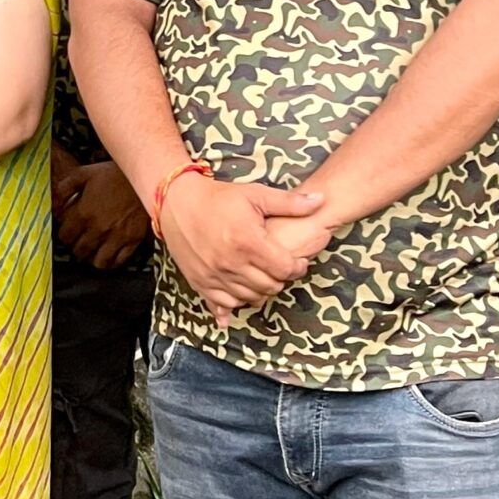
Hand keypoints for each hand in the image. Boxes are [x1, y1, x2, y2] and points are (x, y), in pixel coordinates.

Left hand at [55, 160, 148, 270]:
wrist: (145, 176)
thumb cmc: (112, 175)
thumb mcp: (84, 174)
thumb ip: (64, 189)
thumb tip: (53, 207)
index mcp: (84, 212)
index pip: (65, 237)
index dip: (64, 235)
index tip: (68, 231)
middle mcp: (99, 228)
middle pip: (79, 251)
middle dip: (76, 247)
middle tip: (79, 241)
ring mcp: (117, 237)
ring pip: (98, 261)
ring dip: (91, 258)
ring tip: (92, 250)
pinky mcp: (133, 240)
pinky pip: (118, 261)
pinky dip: (110, 262)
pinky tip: (107, 255)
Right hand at [156, 174, 326, 325]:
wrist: (176, 202)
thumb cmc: (218, 197)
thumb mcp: (255, 194)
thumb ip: (290, 202)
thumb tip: (322, 199)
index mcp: (248, 241)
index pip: (285, 269)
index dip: (297, 267)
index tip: (297, 261)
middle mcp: (231, 262)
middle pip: (270, 286)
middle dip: (280, 279)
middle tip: (280, 268)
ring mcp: (214, 275)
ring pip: (250, 298)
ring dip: (261, 290)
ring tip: (262, 276)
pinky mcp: (199, 282)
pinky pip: (223, 304)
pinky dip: (235, 303)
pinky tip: (240, 297)